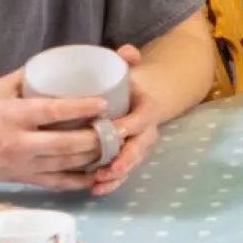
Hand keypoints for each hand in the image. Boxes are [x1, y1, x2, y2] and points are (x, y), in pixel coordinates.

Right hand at [0, 69, 113, 189]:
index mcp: (13, 116)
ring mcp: (22, 165)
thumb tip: (61, 63)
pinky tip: (99, 171)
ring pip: (68, 164)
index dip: (82, 108)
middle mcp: (19, 143)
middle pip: (68, 144)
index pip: (54, 112)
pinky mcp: (23, 180)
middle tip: (118, 126)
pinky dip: (81, 180)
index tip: (104, 103)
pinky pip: (59, 183)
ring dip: (94, 156)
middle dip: (97, 137)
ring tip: (115, 144)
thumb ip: (29, 76)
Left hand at [83, 44, 162, 196]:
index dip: (129, 126)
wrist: (136, 101)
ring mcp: (137, 148)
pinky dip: (111, 184)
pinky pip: (122, 175)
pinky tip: (95, 190)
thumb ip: (127, 59)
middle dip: (124, 160)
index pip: (142, 120)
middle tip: (105, 168)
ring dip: (116, 176)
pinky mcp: (127, 160)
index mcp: (148, 109)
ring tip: (97, 183)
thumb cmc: (124, 86)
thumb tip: (127, 52)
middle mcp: (146, 132)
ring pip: (130, 165)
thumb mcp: (126, 71)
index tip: (113, 130)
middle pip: (138, 149)